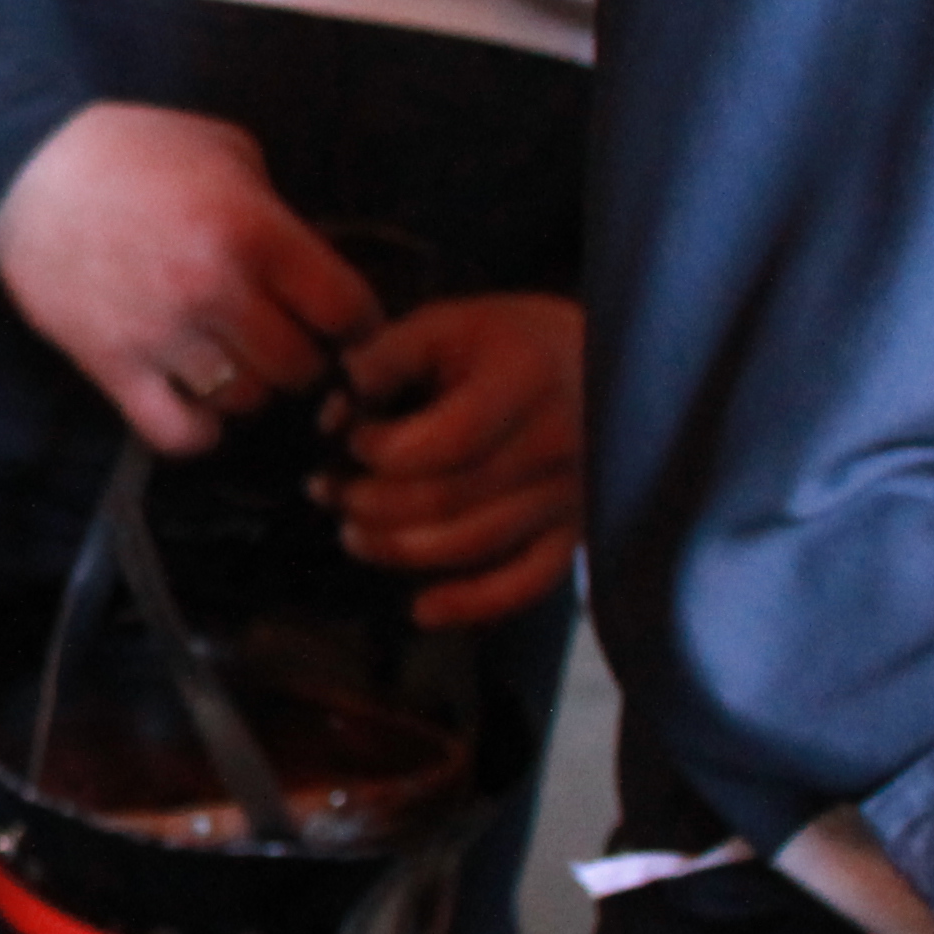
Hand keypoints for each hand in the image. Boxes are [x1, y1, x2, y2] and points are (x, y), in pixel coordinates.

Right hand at [0, 104, 383, 453]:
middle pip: (301, 368)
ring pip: (245, 403)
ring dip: (249, 387)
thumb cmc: (131, 151)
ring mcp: (161, 335)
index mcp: (253, 232)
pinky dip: (199, 428)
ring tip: (233, 361)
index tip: (344, 322)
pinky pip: (179, 433)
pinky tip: (197, 400)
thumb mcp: (226, 151)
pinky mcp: (111, 366)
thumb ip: (276, 208)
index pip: (348, 312)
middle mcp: (215, 291)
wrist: (23, 168)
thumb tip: (311, 264)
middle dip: (302, 356)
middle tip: (283, 339)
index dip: (358, 323)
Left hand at [320, 293, 582, 628]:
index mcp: (526, 382)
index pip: (439, 443)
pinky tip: (421, 611)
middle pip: (445, 501)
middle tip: (325, 491)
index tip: (346, 436)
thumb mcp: (449, 323)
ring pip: (472, 545)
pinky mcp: (577, 531)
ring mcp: (572, 495)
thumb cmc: (511, 340)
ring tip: (352, 534)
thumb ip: (387, 356)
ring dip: (397, 550)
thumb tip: (337, 403)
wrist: (608, 361)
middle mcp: (558, 444)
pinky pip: (528, 583)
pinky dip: (473, 604)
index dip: (375, 450)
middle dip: (368, 503)